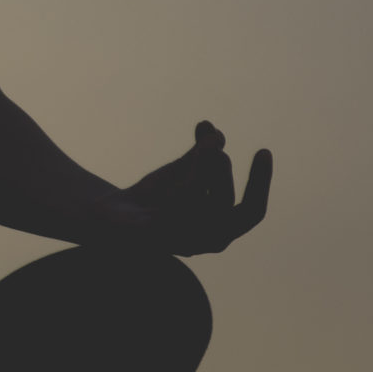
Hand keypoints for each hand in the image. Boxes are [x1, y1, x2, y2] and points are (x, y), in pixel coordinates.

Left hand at [107, 120, 273, 254]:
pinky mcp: (152, 236)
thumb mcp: (181, 171)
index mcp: (221, 228)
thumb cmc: (153, 198)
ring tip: (201, 144)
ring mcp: (180, 242)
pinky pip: (170, 209)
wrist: (109, 217)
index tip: (264, 150)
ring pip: (198, 203)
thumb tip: (213, 129)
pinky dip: (178, 183)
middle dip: (220, 168)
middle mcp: (206, 241)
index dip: (260, 182)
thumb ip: (200, 153)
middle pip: (225, 203)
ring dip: (202, 168)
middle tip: (210, 144)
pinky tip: (178, 162)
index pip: (252, 212)